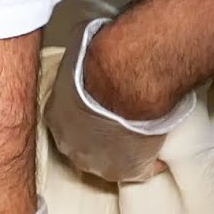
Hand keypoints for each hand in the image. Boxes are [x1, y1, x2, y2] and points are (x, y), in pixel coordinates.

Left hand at [44, 18, 194, 182]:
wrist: (125, 78)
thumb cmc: (102, 59)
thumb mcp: (79, 52)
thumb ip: (78, 56)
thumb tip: (84, 42)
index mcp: (56, 116)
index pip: (66, 122)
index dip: (84, 117)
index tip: (98, 110)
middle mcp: (70, 144)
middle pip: (83, 146)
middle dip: (99, 136)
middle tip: (120, 123)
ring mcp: (97, 161)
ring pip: (109, 160)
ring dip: (123, 150)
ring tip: (139, 138)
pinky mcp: (127, 169)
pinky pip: (140, 170)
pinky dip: (148, 162)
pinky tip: (157, 154)